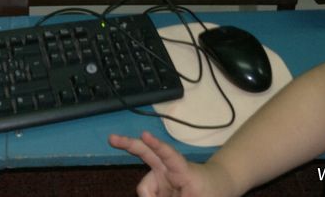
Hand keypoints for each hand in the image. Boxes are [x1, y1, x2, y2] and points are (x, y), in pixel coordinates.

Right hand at [109, 131, 228, 196]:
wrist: (213, 187)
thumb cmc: (209, 191)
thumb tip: (149, 195)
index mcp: (181, 169)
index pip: (169, 155)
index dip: (157, 145)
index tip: (145, 134)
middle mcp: (167, 169)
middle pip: (145, 153)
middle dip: (128, 144)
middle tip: (111, 138)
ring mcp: (160, 177)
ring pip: (144, 188)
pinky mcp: (156, 186)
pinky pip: (146, 194)